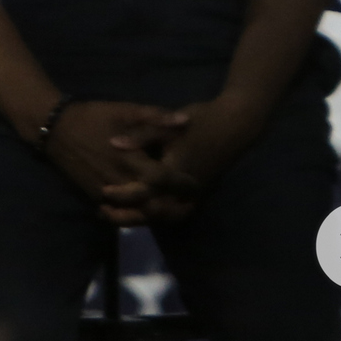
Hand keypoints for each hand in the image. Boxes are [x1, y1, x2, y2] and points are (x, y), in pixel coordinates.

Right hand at [44, 100, 187, 222]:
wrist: (56, 130)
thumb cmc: (96, 117)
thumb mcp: (127, 111)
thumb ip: (157, 118)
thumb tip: (186, 121)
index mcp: (131, 160)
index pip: (163, 179)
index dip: (182, 183)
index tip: (198, 184)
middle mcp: (119, 182)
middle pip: (151, 203)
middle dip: (171, 204)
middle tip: (190, 202)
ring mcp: (105, 192)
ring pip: (134, 211)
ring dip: (154, 211)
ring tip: (173, 206)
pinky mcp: (94, 196)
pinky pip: (118, 211)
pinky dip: (134, 212)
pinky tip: (148, 206)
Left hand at [100, 96, 261, 224]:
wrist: (237, 124)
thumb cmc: (203, 121)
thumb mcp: (169, 125)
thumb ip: (141, 136)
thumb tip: (112, 144)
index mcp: (174, 173)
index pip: (143, 192)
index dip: (121, 195)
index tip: (103, 192)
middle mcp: (184, 190)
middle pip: (151, 212)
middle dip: (126, 215)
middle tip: (104, 212)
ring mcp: (195, 194)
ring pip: (164, 217)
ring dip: (141, 219)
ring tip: (121, 216)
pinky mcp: (201, 193)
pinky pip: (177, 213)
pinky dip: (160, 216)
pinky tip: (147, 211)